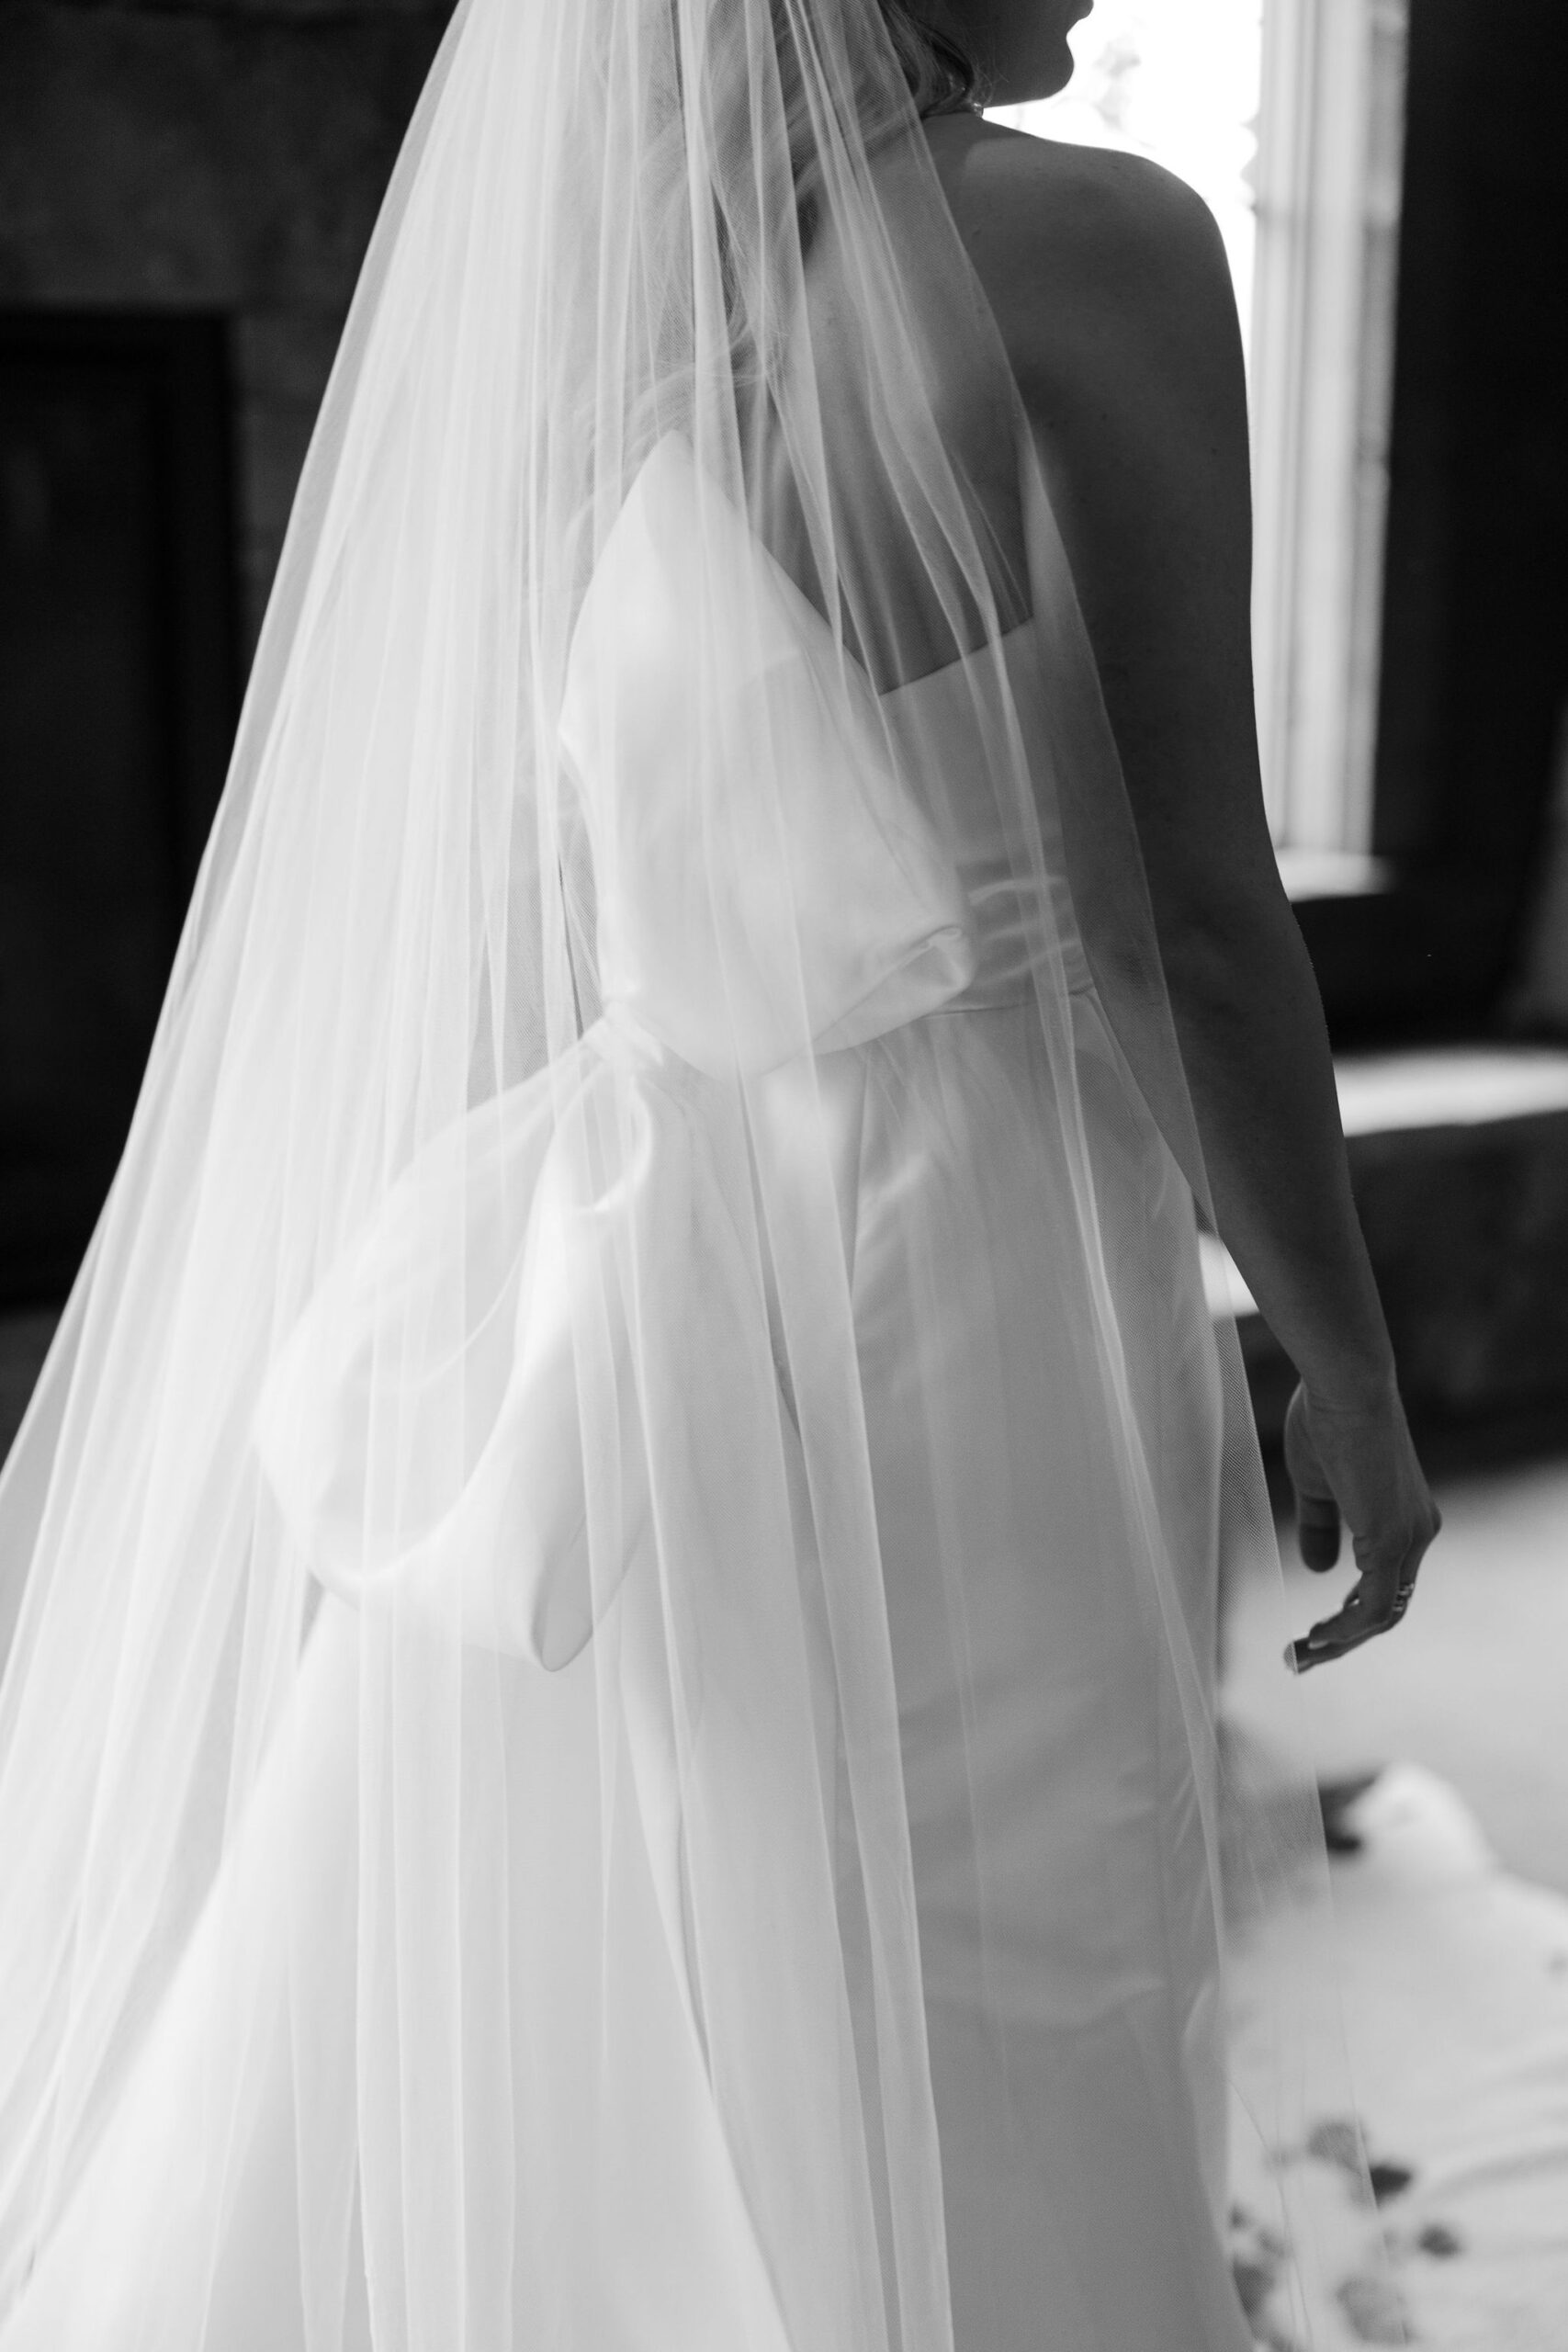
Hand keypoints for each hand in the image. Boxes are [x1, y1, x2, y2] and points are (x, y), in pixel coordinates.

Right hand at [1281, 1380, 1439, 1672]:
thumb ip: (1321, 1528)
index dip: (1348, 1613)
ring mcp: (1410, 1538)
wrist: (1344, 1386)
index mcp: (1404, 1517)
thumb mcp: (1318, 1485)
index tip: (1313, 1631)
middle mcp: (1418, 1533)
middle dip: (1343, 1639)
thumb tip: (1320, 1572)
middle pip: (1387, 1607)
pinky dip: (1346, 1628)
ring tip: (1299, 1656)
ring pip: (1382, 1613)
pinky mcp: (1393, 1539)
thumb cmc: (1326, 1420)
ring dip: (1339, 1642)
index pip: (1384, 1582)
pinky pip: (1374, 1604)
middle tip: (1301, 1657)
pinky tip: (1316, 1638)